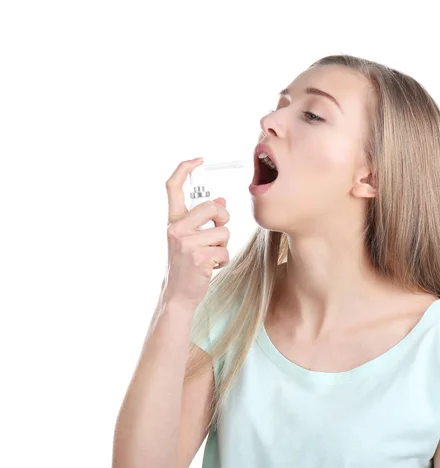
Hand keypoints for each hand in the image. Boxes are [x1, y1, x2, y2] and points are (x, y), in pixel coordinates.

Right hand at [161, 158, 230, 307]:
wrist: (178, 294)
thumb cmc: (186, 265)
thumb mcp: (189, 239)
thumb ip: (202, 220)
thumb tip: (221, 201)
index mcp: (173, 221)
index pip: (173, 187)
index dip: (185, 169)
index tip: (198, 160)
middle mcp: (176, 229)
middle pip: (211, 207)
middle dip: (223, 217)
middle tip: (219, 229)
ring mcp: (186, 243)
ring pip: (224, 232)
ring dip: (223, 246)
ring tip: (210, 256)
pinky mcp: (199, 258)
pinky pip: (225, 251)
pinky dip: (223, 260)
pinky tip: (211, 267)